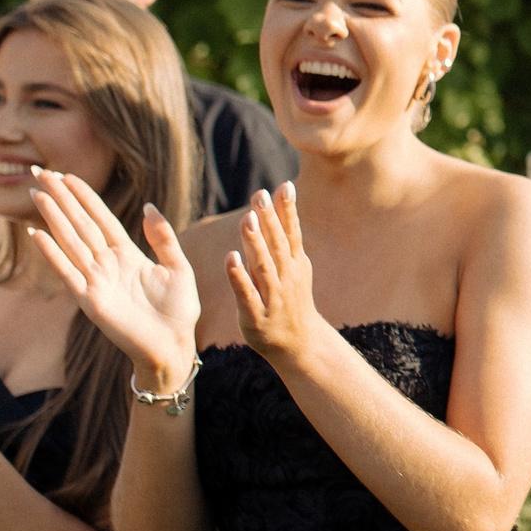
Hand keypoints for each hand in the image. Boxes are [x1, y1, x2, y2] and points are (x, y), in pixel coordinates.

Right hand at [28, 169, 200, 387]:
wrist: (174, 345)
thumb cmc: (178, 310)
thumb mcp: (178, 267)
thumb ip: (163, 238)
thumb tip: (148, 207)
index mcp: (127, 254)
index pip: (101, 218)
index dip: (83, 196)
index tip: (66, 174)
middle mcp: (107, 264)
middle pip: (80, 224)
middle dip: (62, 199)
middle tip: (41, 173)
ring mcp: (96, 281)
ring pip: (71, 242)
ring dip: (54, 218)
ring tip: (38, 195)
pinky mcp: (91, 300)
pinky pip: (69, 272)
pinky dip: (53, 254)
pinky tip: (38, 235)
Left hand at [225, 185, 326, 363]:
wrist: (299, 344)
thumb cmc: (291, 300)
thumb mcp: (294, 267)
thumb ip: (284, 235)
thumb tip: (279, 197)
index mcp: (294, 264)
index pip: (291, 233)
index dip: (288, 210)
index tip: (283, 186)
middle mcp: (286, 278)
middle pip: (277, 245)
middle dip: (270, 219)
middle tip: (260, 195)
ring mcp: (273, 297)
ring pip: (263, 267)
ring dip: (255, 244)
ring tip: (247, 220)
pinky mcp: (257, 316)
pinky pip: (247, 294)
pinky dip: (239, 277)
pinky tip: (231, 259)